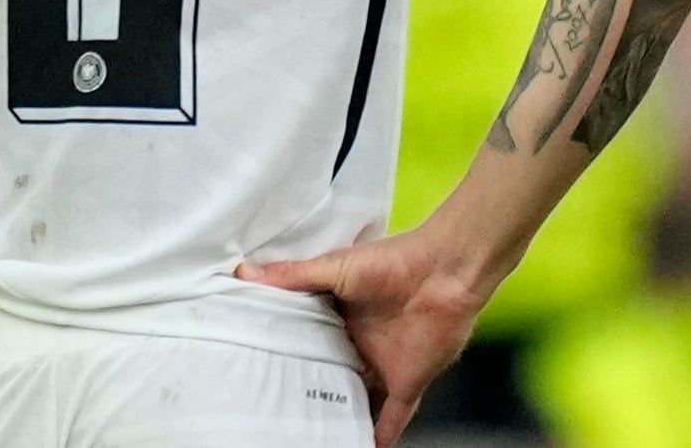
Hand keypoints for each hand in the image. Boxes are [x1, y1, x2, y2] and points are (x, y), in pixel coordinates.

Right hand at [237, 228, 492, 445]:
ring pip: (357, 400)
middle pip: (331, 372)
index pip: (310, 339)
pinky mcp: (405, 383)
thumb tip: (245, 271)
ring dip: (341, 416)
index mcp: (342, 314)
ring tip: (313, 433)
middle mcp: (360, 342)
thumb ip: (292, 276)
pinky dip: (377, 438)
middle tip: (281, 407)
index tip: (262, 363)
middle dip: (311, 389)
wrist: (445, 272)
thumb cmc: (395, 261)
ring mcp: (382, 365)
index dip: (290, 351)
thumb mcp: (335, 267)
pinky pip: (390, 418)